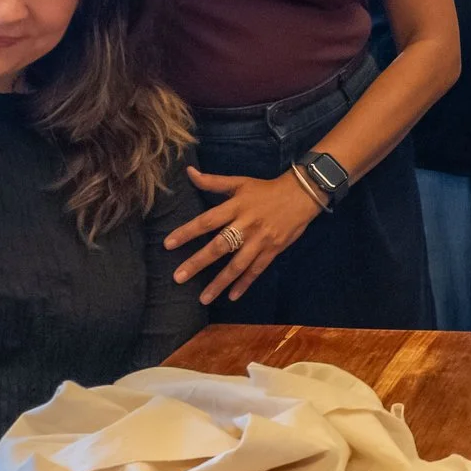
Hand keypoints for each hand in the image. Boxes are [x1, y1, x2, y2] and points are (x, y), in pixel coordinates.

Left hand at [163, 168, 324, 305]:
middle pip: (220, 246)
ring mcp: (261, 240)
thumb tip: (188, 172)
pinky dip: (245, 284)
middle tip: (178, 278)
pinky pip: (257, 270)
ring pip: (238, 264)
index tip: (168, 244)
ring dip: (220, 282)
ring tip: (203, 298)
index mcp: (237, 206)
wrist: (302, 194)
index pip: (207, 221)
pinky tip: (232, 296)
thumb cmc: (266, 189)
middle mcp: (247, 224)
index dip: (187, 232)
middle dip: (198, 262)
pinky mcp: (273, 250)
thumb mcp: (240, 182)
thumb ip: (213, 181)